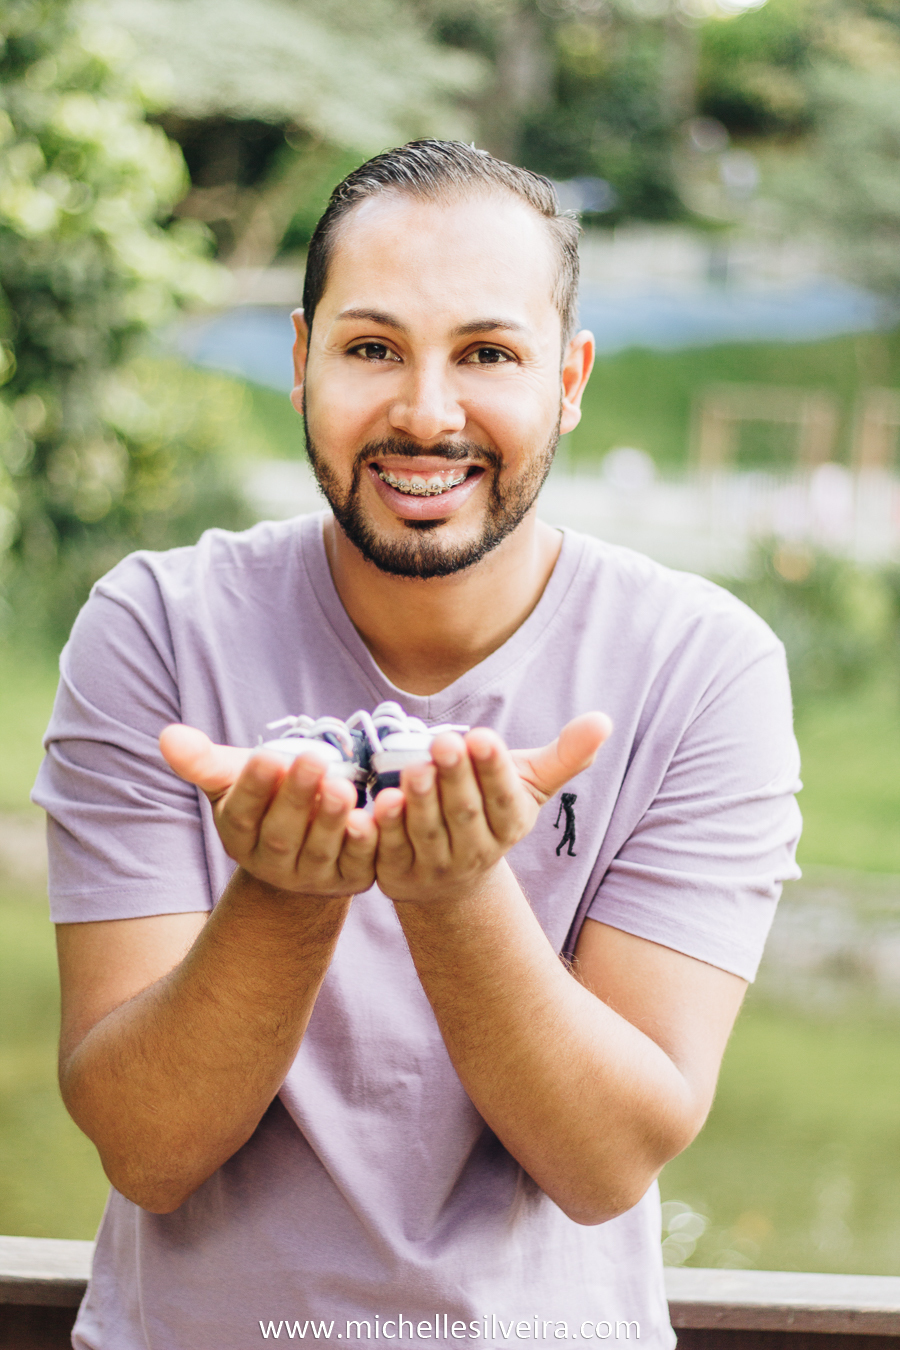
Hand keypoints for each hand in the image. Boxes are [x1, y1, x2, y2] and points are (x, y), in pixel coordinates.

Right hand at [159, 725, 377, 897]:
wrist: (307, 841)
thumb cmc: (268, 798)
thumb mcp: (235, 778)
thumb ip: (203, 761)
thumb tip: (168, 735)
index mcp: (240, 837)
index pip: (243, 814)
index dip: (254, 788)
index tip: (266, 757)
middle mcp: (274, 863)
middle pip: (283, 833)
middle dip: (297, 797)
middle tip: (312, 760)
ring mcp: (313, 875)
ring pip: (322, 849)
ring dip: (332, 820)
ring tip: (342, 786)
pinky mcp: (351, 878)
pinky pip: (361, 862)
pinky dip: (367, 842)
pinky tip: (373, 816)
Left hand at [372, 713, 610, 904]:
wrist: (451, 880)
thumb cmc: (489, 813)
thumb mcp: (527, 785)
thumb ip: (564, 755)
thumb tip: (605, 720)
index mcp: (509, 824)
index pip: (503, 797)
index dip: (493, 769)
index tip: (483, 736)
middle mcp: (476, 852)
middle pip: (465, 813)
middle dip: (455, 778)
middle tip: (445, 741)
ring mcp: (435, 866)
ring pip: (427, 832)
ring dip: (421, 801)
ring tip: (415, 767)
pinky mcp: (397, 874)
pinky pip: (388, 851)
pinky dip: (383, 829)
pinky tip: (378, 802)